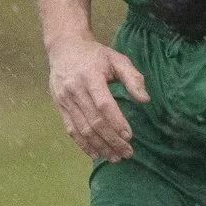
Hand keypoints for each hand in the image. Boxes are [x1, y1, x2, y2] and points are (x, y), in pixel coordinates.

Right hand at [46, 34, 145, 161]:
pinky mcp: (60, 107)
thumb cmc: (96, 55)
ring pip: (82, 129)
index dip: (116, 122)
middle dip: (111, 140)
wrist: (65, 48)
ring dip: (99, 146)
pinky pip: (71, 130)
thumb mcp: (118, 59)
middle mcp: (75, 90)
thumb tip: (145, 100)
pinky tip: (96, 154)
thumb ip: (133, 78)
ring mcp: (65, 100)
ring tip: (115, 157)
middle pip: (94, 121)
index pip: (103, 104)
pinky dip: (83, 145)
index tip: (129, 136)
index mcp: (90, 77)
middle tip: (127, 153)